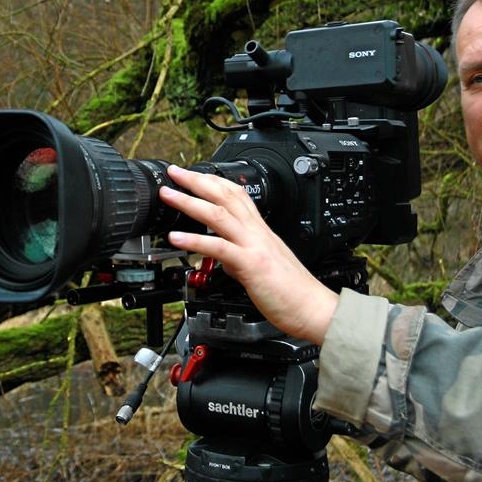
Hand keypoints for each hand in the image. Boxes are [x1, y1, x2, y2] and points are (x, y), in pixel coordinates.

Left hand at [159, 164, 338, 344]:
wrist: (313, 309)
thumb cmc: (293, 293)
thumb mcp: (263, 269)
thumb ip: (241, 260)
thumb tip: (225, 259)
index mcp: (261, 232)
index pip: (237, 195)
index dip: (214, 182)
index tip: (194, 175)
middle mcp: (258, 234)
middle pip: (226, 196)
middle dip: (197, 181)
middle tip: (174, 172)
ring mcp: (254, 247)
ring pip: (219, 215)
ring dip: (189, 202)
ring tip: (168, 195)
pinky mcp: (251, 265)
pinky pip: (219, 248)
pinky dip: (194, 240)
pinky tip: (175, 238)